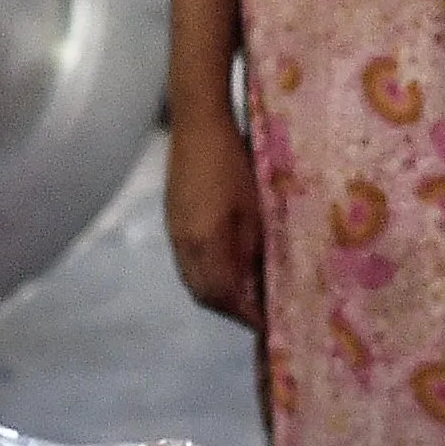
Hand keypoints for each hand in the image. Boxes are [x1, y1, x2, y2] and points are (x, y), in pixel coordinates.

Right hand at [165, 106, 264, 327]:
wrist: (198, 120)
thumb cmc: (235, 160)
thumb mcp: (257, 208)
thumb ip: (256, 250)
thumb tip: (266, 285)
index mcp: (204, 243)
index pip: (224, 297)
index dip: (247, 315)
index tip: (271, 325)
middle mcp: (183, 245)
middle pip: (205, 294)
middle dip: (232, 310)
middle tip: (261, 314)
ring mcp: (174, 232)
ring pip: (195, 280)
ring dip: (220, 293)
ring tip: (249, 294)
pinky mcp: (173, 219)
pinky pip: (189, 262)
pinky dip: (209, 273)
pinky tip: (229, 265)